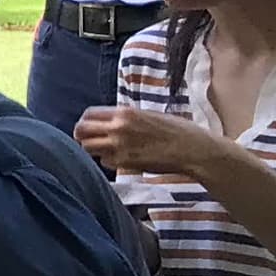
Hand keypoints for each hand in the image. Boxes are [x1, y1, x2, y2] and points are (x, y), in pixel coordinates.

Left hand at [76, 104, 226, 182]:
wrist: (194, 150)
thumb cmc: (177, 131)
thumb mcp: (148, 115)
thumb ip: (126, 117)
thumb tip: (107, 121)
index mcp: (125, 112)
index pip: (89, 114)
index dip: (85, 120)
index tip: (88, 125)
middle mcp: (119, 128)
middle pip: (81, 131)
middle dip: (81, 135)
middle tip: (87, 139)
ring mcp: (120, 146)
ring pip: (88, 148)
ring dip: (94, 149)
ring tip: (106, 149)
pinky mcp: (125, 163)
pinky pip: (105, 162)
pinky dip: (109, 161)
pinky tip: (123, 158)